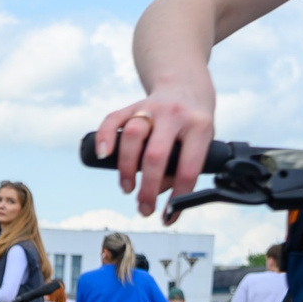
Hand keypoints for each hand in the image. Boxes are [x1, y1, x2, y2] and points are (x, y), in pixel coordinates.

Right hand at [93, 89, 214, 216]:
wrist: (186, 86)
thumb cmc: (193, 123)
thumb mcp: (200, 142)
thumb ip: (181, 167)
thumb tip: (155, 192)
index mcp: (199, 126)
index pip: (188, 167)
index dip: (177, 196)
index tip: (168, 215)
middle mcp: (175, 114)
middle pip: (155, 155)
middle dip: (147, 188)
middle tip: (143, 209)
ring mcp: (151, 108)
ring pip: (132, 137)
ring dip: (126, 168)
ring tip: (127, 188)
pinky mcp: (131, 105)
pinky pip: (112, 120)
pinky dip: (104, 138)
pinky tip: (102, 156)